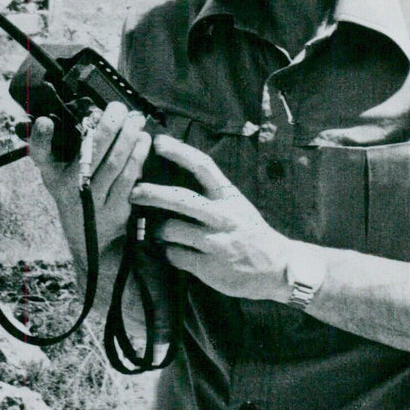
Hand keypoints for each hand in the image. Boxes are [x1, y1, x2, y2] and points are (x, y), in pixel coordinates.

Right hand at [29, 103, 151, 260]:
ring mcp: (92, 201)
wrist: (91, 241)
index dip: (41, 138)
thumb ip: (70, 147)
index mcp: (53, 175)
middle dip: (108, 125)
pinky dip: (138, 156)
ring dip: (128, 137)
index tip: (45, 121)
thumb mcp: (63, 176)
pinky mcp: (114, 210)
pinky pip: (128, 177)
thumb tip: (98, 112)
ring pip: (113, 162)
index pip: (40, 155)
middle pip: (90, 152)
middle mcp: (69, 189)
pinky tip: (143, 141)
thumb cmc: (79, 195)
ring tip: (136, 120)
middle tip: (120, 108)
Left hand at [130, 134, 290, 299]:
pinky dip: (170, 253)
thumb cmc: (249, 231)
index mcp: (229, 196)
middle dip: (152, 193)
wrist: (276, 267)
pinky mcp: (209, 266)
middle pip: (180, 198)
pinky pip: (175, 255)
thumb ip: (211, 192)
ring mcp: (215, 242)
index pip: (202, 166)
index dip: (178, 151)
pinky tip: (175, 252)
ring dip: (161, 230)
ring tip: (161, 232)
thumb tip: (171, 176)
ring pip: (172, 229)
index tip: (157, 141)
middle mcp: (222, 216)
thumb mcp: (236, 204)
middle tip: (133, 190)